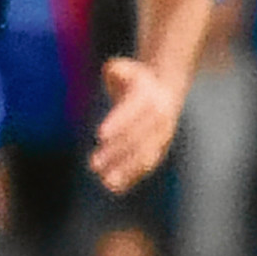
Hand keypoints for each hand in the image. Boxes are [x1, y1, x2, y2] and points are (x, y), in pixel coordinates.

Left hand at [88, 57, 184, 192]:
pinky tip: (114, 187)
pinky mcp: (159, 148)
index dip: (118, 121)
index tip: (99, 134)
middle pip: (139, 136)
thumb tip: (112, 71)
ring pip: (146, 154)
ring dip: (127, 169)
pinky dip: (132, 176)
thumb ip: (116, 69)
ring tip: (106, 181)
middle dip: (117, 151)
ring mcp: (162, 134)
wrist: (163, 90)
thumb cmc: (133, 80)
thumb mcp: (124, 69)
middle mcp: (160, 116)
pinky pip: (147, 164)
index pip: (134, 109)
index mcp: (150, 94)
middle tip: (93, 164)